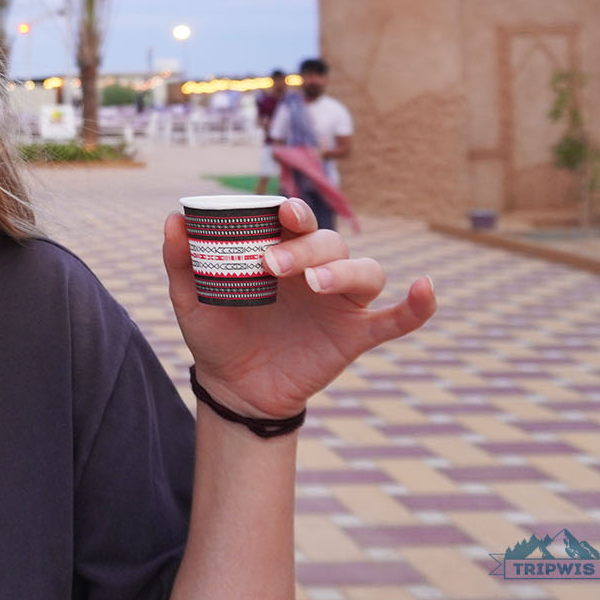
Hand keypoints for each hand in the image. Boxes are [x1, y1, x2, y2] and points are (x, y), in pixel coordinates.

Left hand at [162, 198, 435, 419]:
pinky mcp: (356, 335)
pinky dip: (416, 306)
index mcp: (280, 251)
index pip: (295, 221)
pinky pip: (396, 319)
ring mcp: (340, 302)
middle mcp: (316, 269)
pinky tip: (426, 289)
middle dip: (306, 249)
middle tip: (273, 266)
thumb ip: (181, 261)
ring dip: (345, 272)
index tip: (281, 212)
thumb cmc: (217, 333)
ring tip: (316, 284)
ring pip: (364, 271)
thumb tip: (173, 219)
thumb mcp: (190, 299)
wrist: (234, 388)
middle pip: (330, 243)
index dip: (294, 212)